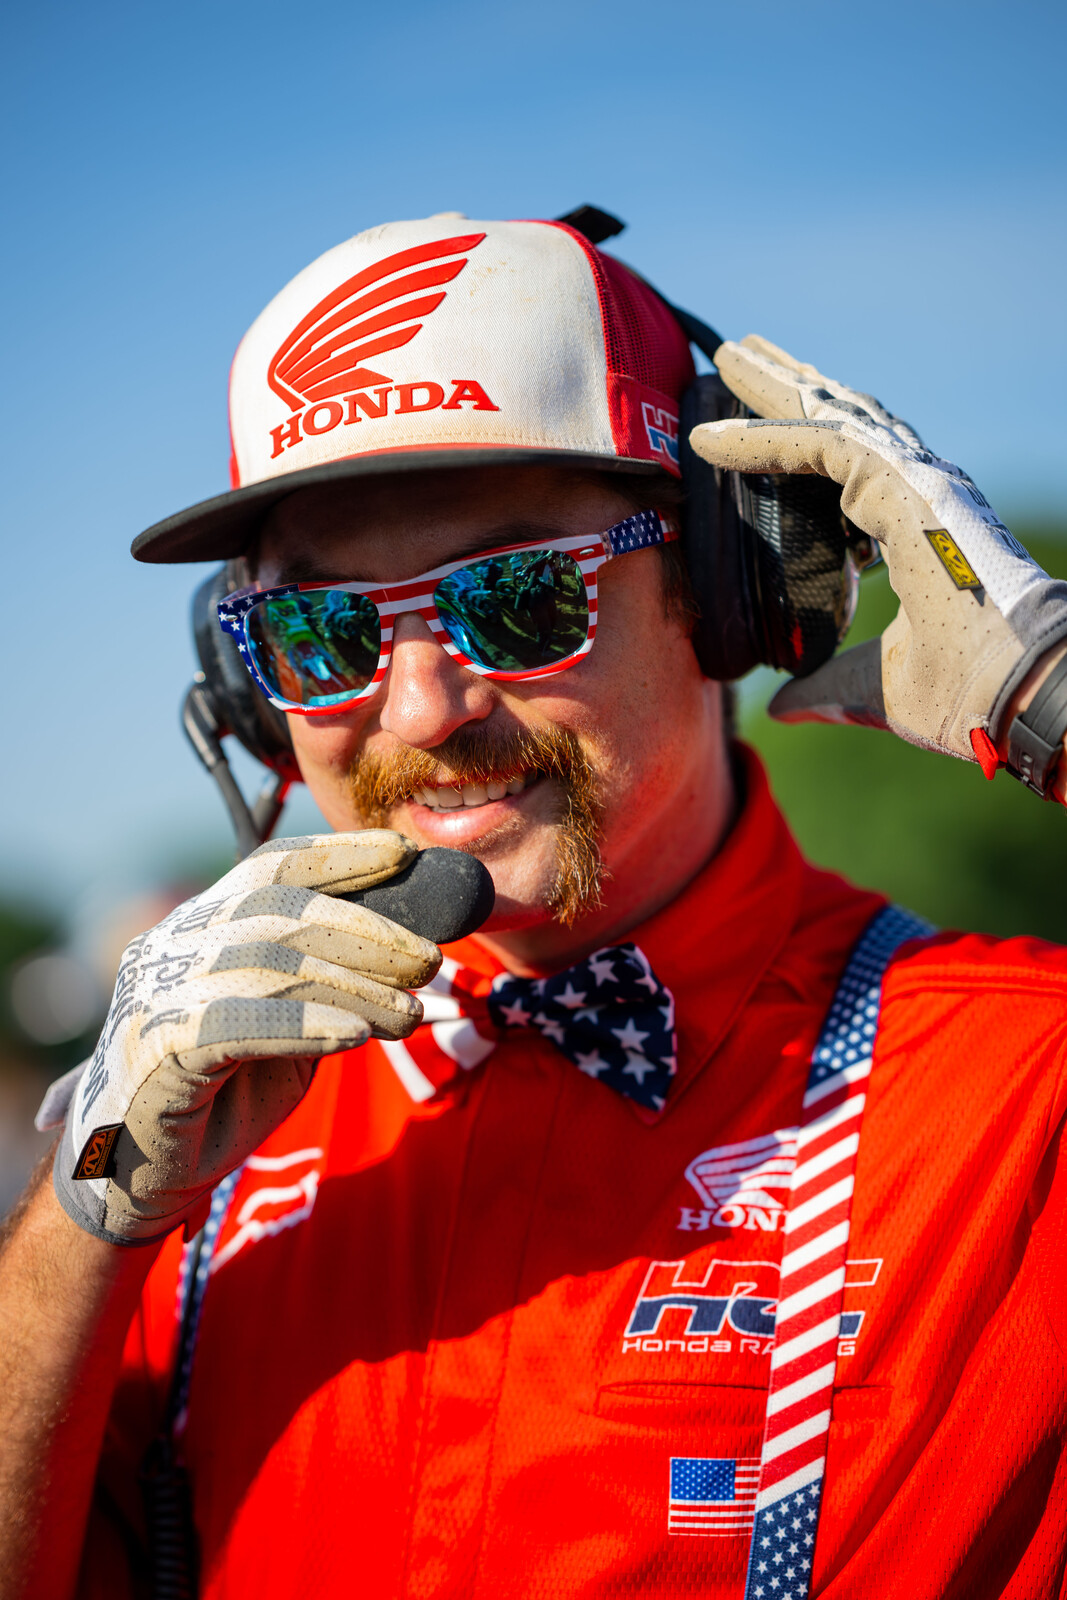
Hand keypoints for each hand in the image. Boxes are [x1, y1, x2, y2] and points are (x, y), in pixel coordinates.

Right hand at [48, 831, 439, 1244]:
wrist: (132, 1178)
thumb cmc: (218, 1099)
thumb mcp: (286, 1031)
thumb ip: (324, 986)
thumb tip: (407, 949)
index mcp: (201, 926)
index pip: (271, 868)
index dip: (338, 856)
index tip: (402, 855)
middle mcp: (173, 945)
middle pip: (279, 911)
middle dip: (366, 932)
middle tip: (429, 960)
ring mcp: (156, 992)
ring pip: (268, 965)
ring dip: (353, 988)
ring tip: (409, 1014)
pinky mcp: (154, 1047)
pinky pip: (236, 1024)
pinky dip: (303, 1027)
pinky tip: (354, 1036)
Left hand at [689, 336, 1066, 768]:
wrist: (1023, 693)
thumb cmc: (971, 694)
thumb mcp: (874, 688)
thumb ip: (827, 686)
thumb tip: (783, 704)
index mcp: (915, 529)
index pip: (846, 471)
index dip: (798, 445)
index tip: (750, 432)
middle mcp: (917, 492)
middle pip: (838, 423)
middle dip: (786, 390)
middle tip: (735, 357)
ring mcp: (914, 483)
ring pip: (830, 415)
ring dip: (773, 388)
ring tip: (728, 356)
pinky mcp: (903, 487)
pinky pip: (819, 444)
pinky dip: (762, 438)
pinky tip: (711, 436)